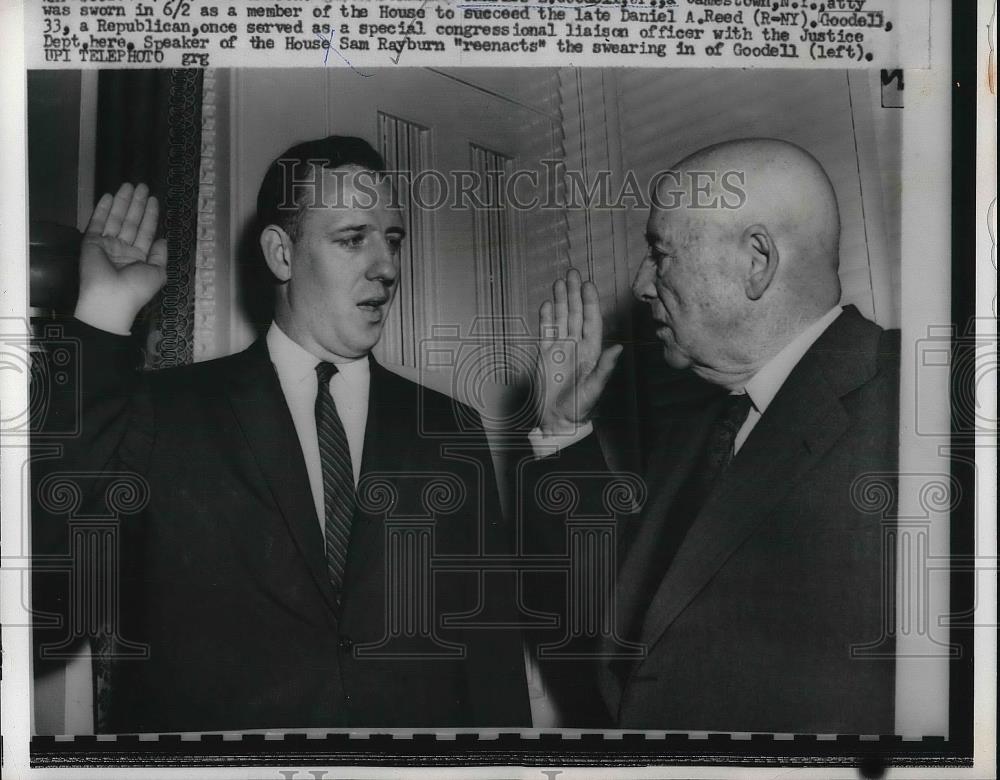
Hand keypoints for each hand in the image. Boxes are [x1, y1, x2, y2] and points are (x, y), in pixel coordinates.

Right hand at [74, 183, 167, 334]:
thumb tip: (163, 239)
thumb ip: (161, 255)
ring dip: (123, 202)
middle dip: (137, 203)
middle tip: (142, 186)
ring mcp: (107, 244)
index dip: (150, 215)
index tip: (154, 199)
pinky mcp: (91, 242)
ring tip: (129, 185)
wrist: (111, 298)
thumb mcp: (158, 273)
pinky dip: (103, 209)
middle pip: (132, 221)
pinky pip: (98, 222)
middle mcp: (124, 249)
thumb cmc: (136, 288)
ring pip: (116, 218)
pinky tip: (110, 196)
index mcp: (140, 257)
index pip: (146, 231)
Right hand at [535, 268, 621, 436]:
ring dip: (560, 300)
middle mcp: (576, 346)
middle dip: (574, 294)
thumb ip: (605, 368)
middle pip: (575, 314)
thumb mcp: (594, 389)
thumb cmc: (579, 408)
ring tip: (559, 282)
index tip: (587, 285)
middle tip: (572, 273)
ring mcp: (560, 349)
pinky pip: (546, 331)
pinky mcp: (545, 355)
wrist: (557, 420)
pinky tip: (547, 304)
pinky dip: (546, 318)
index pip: (591, 321)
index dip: (589, 302)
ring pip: (561, 319)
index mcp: (591, 351)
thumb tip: (618, 348)